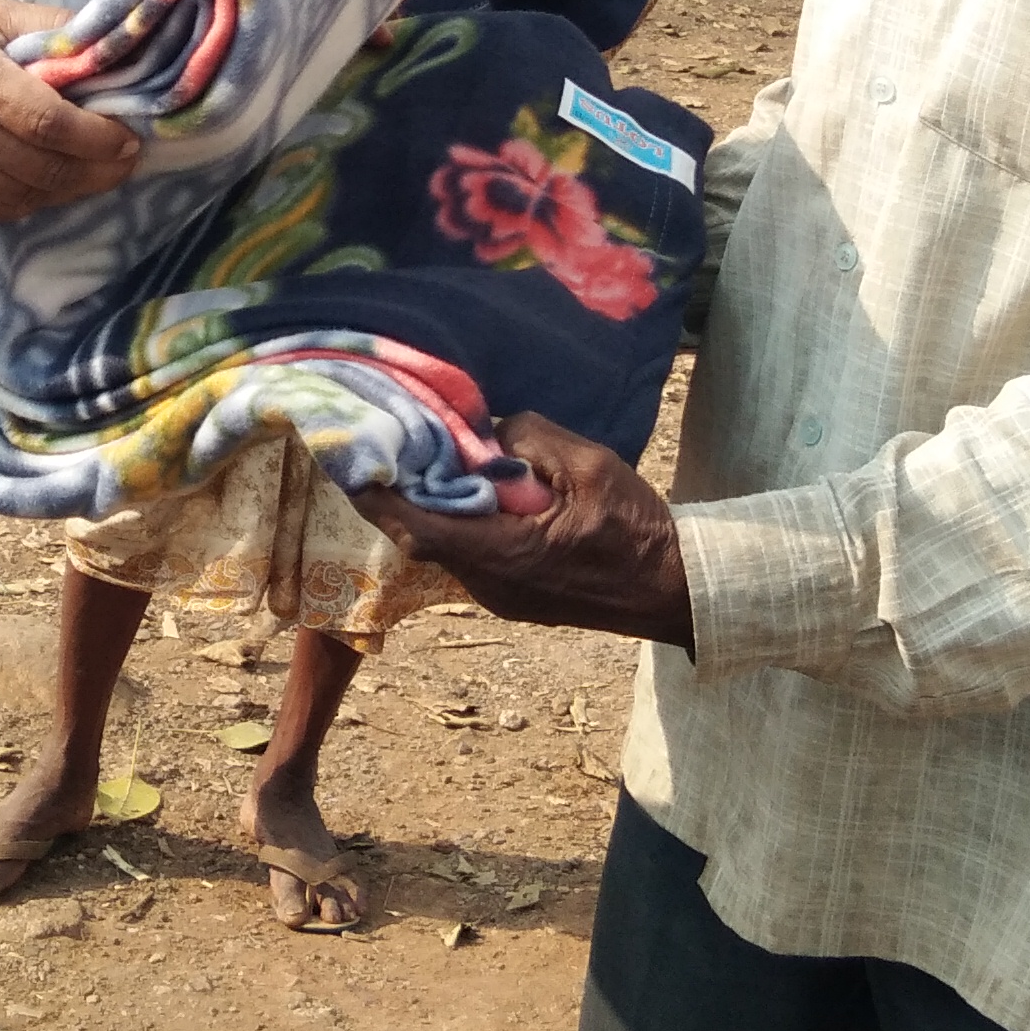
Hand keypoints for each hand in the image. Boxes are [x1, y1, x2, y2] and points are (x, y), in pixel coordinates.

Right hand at [0, 0, 137, 222]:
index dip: (97, 139)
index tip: (129, 139)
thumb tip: (116, 45)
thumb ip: (51, 28)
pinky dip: (31, 201)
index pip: (47, 122)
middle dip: (96, 171)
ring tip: (95, 171)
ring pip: (23, 196)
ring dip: (70, 190)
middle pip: (42, 168)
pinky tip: (51, 182)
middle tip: (126, 161)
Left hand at [356, 413, 692, 650]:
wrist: (677, 591)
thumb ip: (532, 439)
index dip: (378, 498)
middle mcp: (492, 587)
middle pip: (428, 537)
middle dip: (407, 492)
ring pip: (450, 547)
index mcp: (505, 557)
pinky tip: (479, 490)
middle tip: (395, 444)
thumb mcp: (590, 466)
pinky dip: (464, 522)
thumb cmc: (639, 531)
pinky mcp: (516, 598)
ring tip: (436, 457)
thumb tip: (493, 432)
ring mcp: (503, 598)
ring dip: (438, 507)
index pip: (419, 529)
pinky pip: (474, 556)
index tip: (352, 462)